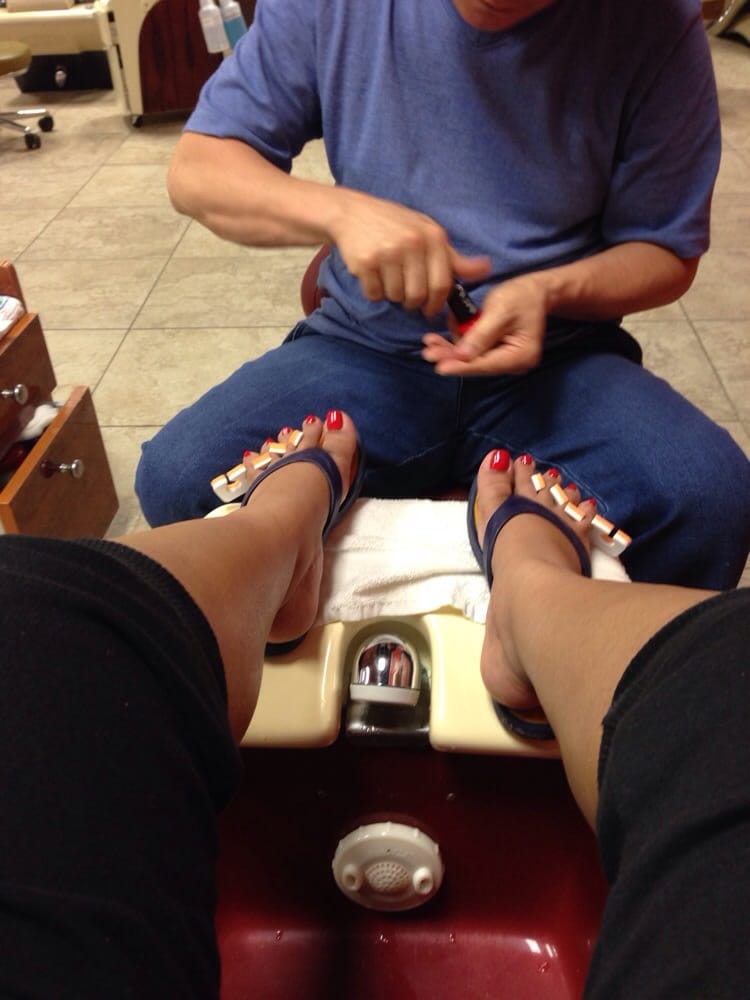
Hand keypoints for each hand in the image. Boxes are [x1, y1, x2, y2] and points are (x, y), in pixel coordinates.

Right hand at [327, 189, 489, 315]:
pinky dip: (374, 292)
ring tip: (388, 278)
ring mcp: (388, 252)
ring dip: (393, 295)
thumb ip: (454, 258)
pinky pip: (375, 294)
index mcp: (433, 237)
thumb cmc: (396, 226)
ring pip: (396, 297)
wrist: (352, 213)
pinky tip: (373, 275)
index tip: (430, 309)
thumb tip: (486, 269)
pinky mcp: (365, 262)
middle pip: (418, 295)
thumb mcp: (428, 233)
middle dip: (413, 302)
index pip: (442, 284)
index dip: (437, 303)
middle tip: (406, 295)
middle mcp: (412, 243)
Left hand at [422, 274, 547, 375]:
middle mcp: (514, 363)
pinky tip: (442, 336)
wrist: (535, 291)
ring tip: (431, 340)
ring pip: (471, 359)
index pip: (486, 365)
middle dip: (451, 357)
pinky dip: (458, 344)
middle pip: (476, 365)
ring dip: (450, 350)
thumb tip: (461, 355)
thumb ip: (481, 335)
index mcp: (521, 355)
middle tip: (428, 352)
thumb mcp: (500, 311)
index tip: (440, 367)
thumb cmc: (521, 296)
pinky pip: (473, 352)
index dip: (461, 366)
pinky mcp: (496, 353)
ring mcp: (505, 359)